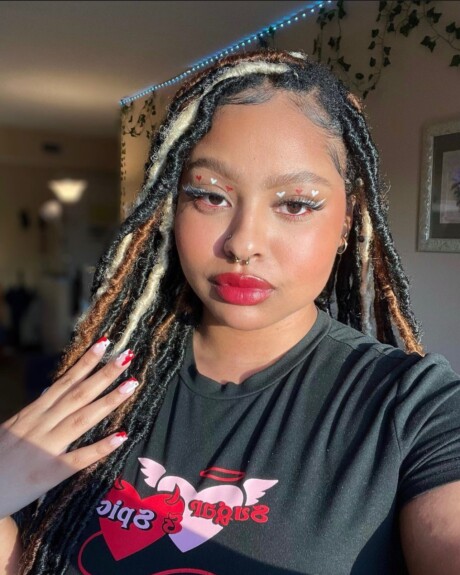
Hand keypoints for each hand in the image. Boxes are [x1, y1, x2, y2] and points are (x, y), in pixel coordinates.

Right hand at [0, 338, 137, 518]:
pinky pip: (79, 458)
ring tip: (131, 384)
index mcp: (33, 413)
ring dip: (108, 400)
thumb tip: (50, 394)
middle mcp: (41, 425)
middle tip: (127, 356)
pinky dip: (100, 447)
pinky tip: (121, 436)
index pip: (64, 383)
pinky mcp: (49, 473)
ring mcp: (46, 447)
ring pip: (82, 418)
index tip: (104, 344)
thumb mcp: (12, 428)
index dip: (85, 363)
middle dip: (103, 374)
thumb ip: (34, 412)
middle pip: (78, 394)